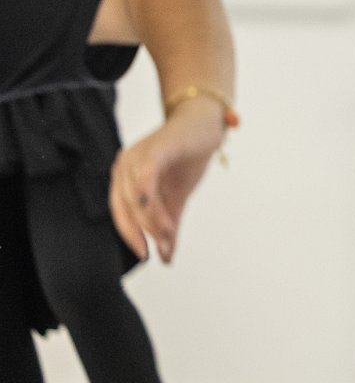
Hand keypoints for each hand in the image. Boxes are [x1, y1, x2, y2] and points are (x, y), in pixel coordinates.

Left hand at [109, 98, 224, 262]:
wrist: (207, 124)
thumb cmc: (188, 156)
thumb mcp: (178, 197)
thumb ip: (170, 225)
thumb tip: (167, 258)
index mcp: (125, 178)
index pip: (121, 213)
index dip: (131, 235)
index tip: (145, 256)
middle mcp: (124, 166)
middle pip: (125, 207)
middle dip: (142, 231)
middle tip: (159, 248)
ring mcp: (137, 155)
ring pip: (136, 196)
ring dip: (152, 219)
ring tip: (170, 234)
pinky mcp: (155, 149)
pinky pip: (146, 177)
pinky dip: (151, 199)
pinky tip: (164, 216)